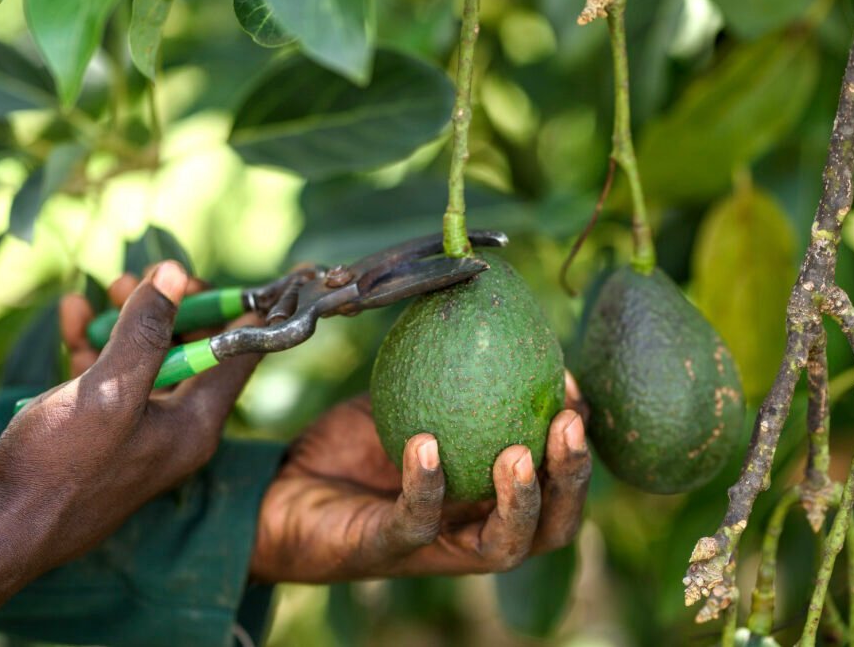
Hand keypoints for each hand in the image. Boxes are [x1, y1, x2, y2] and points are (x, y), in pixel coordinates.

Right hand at [0, 269, 221, 490]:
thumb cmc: (61, 466)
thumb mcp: (110, 391)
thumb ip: (147, 332)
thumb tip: (177, 274)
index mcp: (194, 425)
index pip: (236, 357)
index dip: (233, 312)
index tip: (215, 274)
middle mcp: (172, 429)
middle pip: (189, 354)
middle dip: (170, 310)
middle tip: (147, 277)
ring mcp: (133, 431)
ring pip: (143, 362)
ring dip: (128, 322)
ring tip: (111, 287)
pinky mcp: (95, 432)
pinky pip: (105, 379)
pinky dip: (93, 345)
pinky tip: (72, 313)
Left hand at [250, 374, 590, 582]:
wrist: (280, 488)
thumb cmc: (349, 446)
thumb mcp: (404, 396)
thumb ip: (444, 370)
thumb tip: (474, 304)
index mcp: (486, 493)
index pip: (553, 478)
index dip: (573, 437)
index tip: (570, 382)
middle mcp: (471, 526)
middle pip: (550, 524)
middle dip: (571, 478)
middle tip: (568, 424)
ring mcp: (431, 545)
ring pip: (501, 545)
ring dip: (520, 500)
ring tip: (520, 453)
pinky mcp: (384, 549)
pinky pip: (415, 523)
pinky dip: (425, 485)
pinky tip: (425, 444)